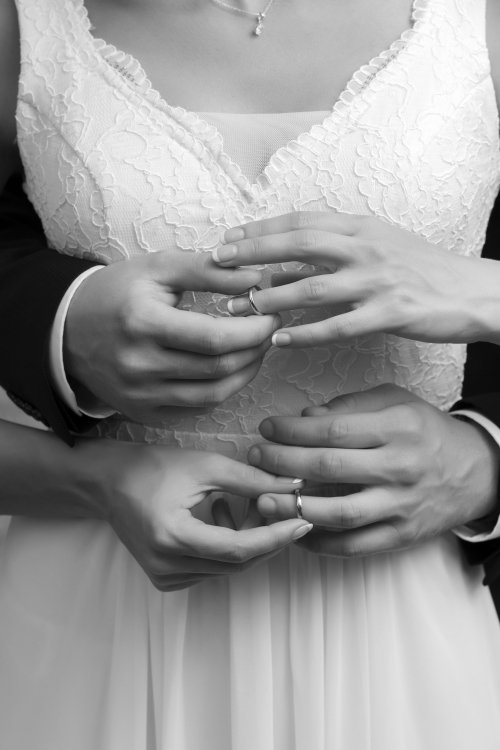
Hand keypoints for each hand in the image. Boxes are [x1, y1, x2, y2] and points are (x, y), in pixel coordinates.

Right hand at [65, 250, 278, 420]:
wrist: (68, 330)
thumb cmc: (117, 293)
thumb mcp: (157, 268)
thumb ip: (208, 270)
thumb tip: (256, 278)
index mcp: (143, 323)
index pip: (216, 337)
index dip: (254, 329)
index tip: (271, 314)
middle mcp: (140, 365)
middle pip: (219, 368)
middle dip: (256, 349)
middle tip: (270, 330)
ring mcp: (141, 395)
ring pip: (213, 394)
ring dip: (245, 372)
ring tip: (256, 348)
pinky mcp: (144, 412)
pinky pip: (196, 408)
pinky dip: (222, 389)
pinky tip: (230, 368)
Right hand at [95, 442, 310, 590]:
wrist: (105, 481)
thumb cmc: (150, 466)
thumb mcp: (204, 465)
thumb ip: (251, 479)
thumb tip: (293, 486)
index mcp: (173, 538)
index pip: (239, 549)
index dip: (276, 537)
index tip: (303, 521)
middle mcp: (167, 566)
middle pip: (237, 563)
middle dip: (266, 537)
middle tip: (280, 507)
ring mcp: (164, 576)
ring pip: (226, 567)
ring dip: (247, 540)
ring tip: (242, 502)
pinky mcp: (165, 578)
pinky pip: (211, 569)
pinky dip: (226, 546)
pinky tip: (219, 513)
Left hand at [212, 212, 499, 345]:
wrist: (472, 291)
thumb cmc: (421, 268)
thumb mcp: (379, 245)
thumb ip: (336, 250)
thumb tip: (286, 260)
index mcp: (362, 228)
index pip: (301, 222)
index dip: (260, 229)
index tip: (226, 237)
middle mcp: (366, 248)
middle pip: (299, 245)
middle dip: (254, 252)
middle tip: (217, 263)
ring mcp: (378, 280)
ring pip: (314, 288)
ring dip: (272, 298)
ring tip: (241, 309)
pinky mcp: (391, 313)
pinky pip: (339, 326)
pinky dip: (306, 335)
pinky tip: (280, 342)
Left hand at [247, 384, 498, 557]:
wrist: (476, 472)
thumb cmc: (426, 432)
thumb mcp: (395, 402)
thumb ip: (350, 406)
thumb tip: (305, 417)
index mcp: (398, 427)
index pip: (333, 429)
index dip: (292, 431)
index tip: (266, 429)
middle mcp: (401, 466)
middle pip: (329, 468)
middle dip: (282, 464)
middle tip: (255, 458)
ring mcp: (402, 505)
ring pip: (339, 512)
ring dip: (294, 508)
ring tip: (263, 500)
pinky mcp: (402, 535)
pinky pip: (354, 545)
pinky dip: (320, 542)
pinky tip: (294, 529)